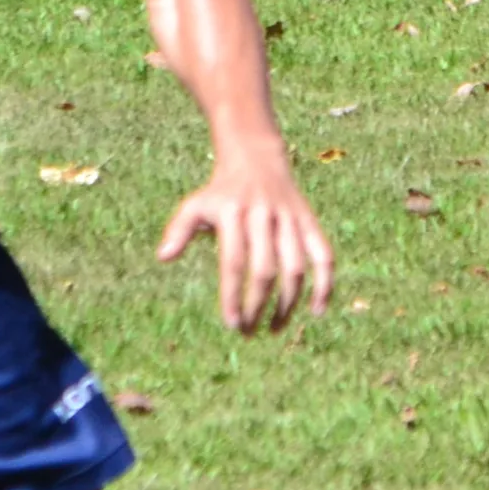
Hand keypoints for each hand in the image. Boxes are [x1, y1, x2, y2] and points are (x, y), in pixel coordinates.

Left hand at [156, 144, 333, 331]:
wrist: (256, 158)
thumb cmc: (221, 192)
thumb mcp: (196, 204)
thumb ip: (179, 229)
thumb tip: (163, 257)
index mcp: (234, 213)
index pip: (234, 263)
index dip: (234, 296)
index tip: (232, 324)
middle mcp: (263, 215)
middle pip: (265, 269)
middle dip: (257, 306)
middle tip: (249, 331)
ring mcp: (289, 218)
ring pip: (295, 266)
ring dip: (288, 303)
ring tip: (275, 328)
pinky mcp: (309, 220)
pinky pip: (323, 254)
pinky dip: (325, 283)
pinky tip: (316, 311)